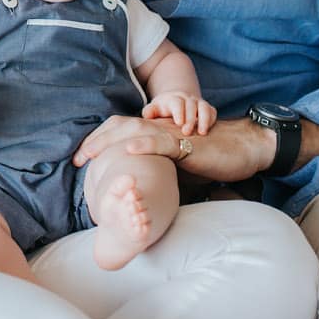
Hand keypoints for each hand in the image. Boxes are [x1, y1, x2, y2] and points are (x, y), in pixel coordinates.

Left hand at [73, 114, 272, 182]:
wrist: (242, 149)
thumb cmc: (211, 160)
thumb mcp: (178, 167)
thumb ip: (158, 171)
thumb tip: (138, 190)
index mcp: (156, 134)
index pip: (121, 131)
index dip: (99, 141)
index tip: (80, 159)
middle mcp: (161, 129)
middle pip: (121, 127)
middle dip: (96, 140)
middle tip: (76, 157)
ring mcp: (172, 134)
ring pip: (136, 132)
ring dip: (110, 141)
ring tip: (90, 152)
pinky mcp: (187, 144)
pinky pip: (163, 142)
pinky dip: (144, 145)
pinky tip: (128, 151)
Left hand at [142, 93, 216, 138]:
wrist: (176, 104)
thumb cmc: (162, 110)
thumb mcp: (154, 110)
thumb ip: (150, 112)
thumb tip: (147, 115)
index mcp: (173, 99)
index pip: (177, 103)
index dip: (179, 112)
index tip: (178, 123)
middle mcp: (187, 99)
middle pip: (191, 105)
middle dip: (190, 119)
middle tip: (186, 132)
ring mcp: (198, 103)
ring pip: (204, 108)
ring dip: (204, 119)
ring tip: (202, 133)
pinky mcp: (207, 109)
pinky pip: (212, 112)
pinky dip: (211, 120)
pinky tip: (208, 131)